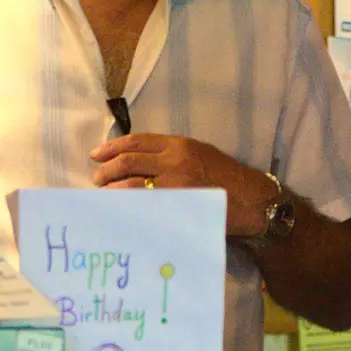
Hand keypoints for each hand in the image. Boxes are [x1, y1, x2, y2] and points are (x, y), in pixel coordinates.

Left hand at [90, 133, 274, 236]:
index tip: (96, 155)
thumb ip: (173, 155)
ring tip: (105, 196)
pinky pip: (142, 203)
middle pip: (127, 161)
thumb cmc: (229, 179)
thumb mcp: (202, 155)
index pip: (137, 141)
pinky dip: (126, 205)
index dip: (112, 147)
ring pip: (130, 184)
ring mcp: (175, 183)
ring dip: (111, 190)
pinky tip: (119, 209)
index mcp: (181, 145)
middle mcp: (175, 160)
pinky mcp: (176, 204)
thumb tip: (138, 162)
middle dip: (106, 171)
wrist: (254, 201)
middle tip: (97, 180)